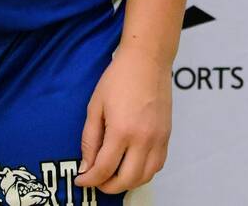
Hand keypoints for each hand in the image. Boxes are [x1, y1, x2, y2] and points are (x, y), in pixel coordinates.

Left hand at [74, 43, 171, 193]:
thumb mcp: (95, 105)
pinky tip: (132, 166)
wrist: (147, 60)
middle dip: (108, 186)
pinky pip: (157, 166)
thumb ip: (90, 138)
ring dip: (127, 183)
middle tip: (96, 181)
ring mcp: (158, 140)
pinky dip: (144, 173)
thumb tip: (86, 166)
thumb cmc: (118, 78)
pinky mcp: (167, 137)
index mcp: (121, 130)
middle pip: (126, 180)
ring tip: (112, 176)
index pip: (104, 168)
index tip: (80, 180)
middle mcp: (143, 140)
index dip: (90, 179)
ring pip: (144, 177)